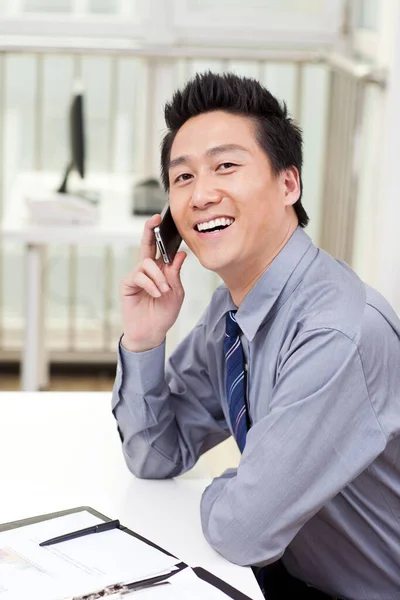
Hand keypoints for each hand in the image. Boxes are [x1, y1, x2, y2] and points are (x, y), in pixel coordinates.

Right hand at [119, 214, 186, 351]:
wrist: (151, 332)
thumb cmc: (163, 313)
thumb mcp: (176, 292)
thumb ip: (176, 273)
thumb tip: (181, 253)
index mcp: (160, 269)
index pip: (160, 248)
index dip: (161, 235)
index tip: (164, 219)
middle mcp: (147, 269)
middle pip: (146, 245)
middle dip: (150, 230)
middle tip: (155, 219)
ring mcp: (136, 275)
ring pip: (147, 263)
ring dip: (158, 277)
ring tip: (164, 291)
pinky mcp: (127, 283)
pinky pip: (139, 276)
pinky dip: (151, 284)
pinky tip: (156, 294)